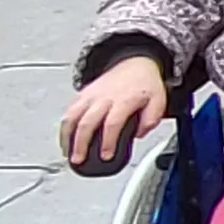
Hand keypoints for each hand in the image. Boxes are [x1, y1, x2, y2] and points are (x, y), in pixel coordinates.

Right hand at [60, 54, 170, 168]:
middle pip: (87, 123)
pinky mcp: (83, 94)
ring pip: (72, 117)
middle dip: (81, 144)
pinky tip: (66, 139)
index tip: (106, 155)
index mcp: (123, 100)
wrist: (135, 64)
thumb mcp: (159, 101)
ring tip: (67, 153)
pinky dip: (64, 127)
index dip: (108, 142)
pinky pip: (69, 111)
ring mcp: (91, 96)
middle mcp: (104, 98)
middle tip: (79, 159)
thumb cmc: (145, 85)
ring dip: (67, 137)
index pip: (112, 124)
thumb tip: (139, 134)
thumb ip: (151, 119)